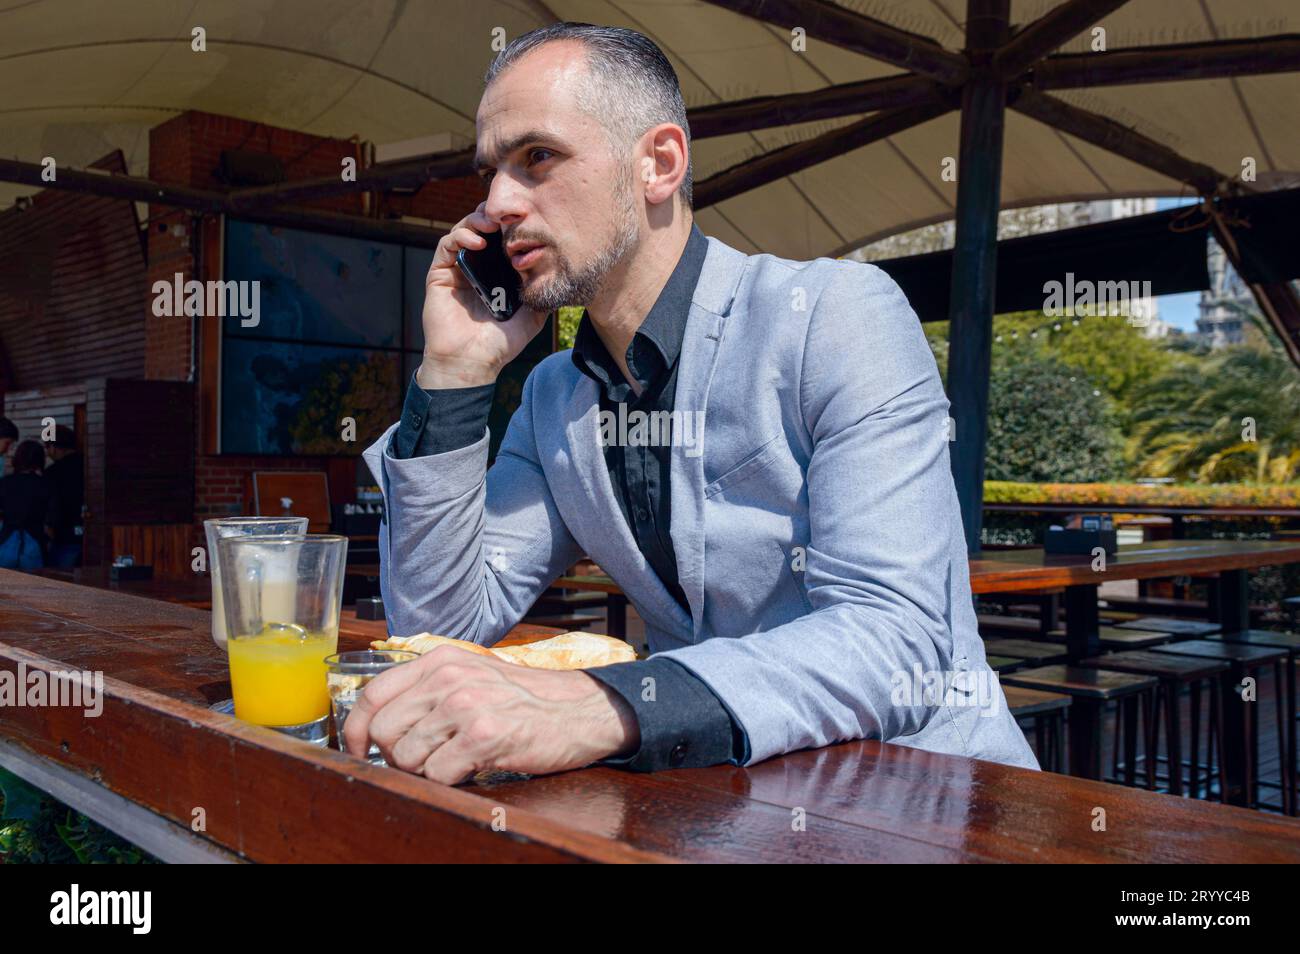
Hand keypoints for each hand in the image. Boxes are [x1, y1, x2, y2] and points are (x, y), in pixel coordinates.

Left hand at [341, 646, 640, 783]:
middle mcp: (449, 677)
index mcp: (440, 660)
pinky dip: (448, 780)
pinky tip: (471, 766)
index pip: (374, 695)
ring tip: (454, 760)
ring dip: (425, 770)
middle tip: (423, 760)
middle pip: (383, 731)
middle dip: (395, 755)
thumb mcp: (472, 675)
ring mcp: (466, 704)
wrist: (578, 709)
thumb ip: (428, 689)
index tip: (357, 751)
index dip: (355, 730)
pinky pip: (437, 774)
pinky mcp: (484, 735)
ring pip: (407, 756)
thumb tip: (378, 725)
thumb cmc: (524, 699)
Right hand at [417, 203, 547, 388]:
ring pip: (464, 231)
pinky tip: (477, 242)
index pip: (504, 240)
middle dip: (495, 217)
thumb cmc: (501, 343)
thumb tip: (554, 265)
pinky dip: (461, 236)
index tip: (528, 219)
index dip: (513, 227)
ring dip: (477, 220)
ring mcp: (457, 269)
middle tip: (508, 214)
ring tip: (493, 223)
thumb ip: (541, 292)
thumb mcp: (533, 316)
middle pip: (483, 230)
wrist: (472, 362)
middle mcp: (477, 268)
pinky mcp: (439, 273)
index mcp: (497, 274)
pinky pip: (446, 245)